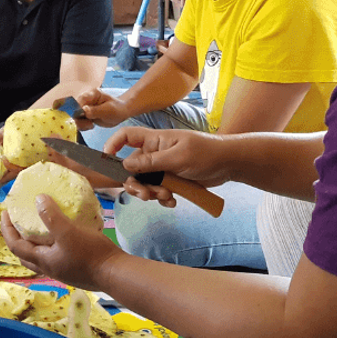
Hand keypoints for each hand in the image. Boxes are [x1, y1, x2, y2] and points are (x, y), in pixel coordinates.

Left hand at [0, 196, 122, 291]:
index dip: (6, 229)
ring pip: (40, 256)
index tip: (5, 213)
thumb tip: (38, 200)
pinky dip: (52, 244)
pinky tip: (63, 234)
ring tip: (38, 225)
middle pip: (24, 254)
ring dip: (34, 242)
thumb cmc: (91, 254)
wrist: (116, 274)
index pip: (15, 245)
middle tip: (17, 221)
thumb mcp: (68, 231)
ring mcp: (63, 270)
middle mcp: (50, 268)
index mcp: (43, 260)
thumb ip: (51, 217)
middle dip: (17, 237)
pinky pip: (56, 255)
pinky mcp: (75, 269)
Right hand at [75, 88, 129, 129]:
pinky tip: (90, 126)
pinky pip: (78, 121)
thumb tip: (83, 110)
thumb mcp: (108, 110)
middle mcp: (86, 100)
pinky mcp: (83, 115)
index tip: (83, 116)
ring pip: (75, 116)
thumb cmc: (117, 109)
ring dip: (81, 123)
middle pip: (74, 108)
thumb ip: (95, 110)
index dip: (78, 108)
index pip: (81, 99)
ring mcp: (83, 107)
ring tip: (91, 125)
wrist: (120, 113)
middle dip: (79, 118)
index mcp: (92, 94)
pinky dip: (82, 126)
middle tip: (90, 124)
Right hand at [104, 126, 233, 200]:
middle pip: (131, 168)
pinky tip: (173, 201)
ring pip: (144, 183)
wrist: (229, 164)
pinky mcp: (171, 181)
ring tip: (166, 197)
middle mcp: (154, 154)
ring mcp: (162, 168)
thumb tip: (125, 164)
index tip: (107, 160)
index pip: (126, 136)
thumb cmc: (206, 153)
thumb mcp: (177, 157)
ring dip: (151, 193)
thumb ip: (151, 162)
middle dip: (136, 184)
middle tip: (146, 194)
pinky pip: (157, 192)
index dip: (113, 145)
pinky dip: (162, 199)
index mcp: (154, 141)